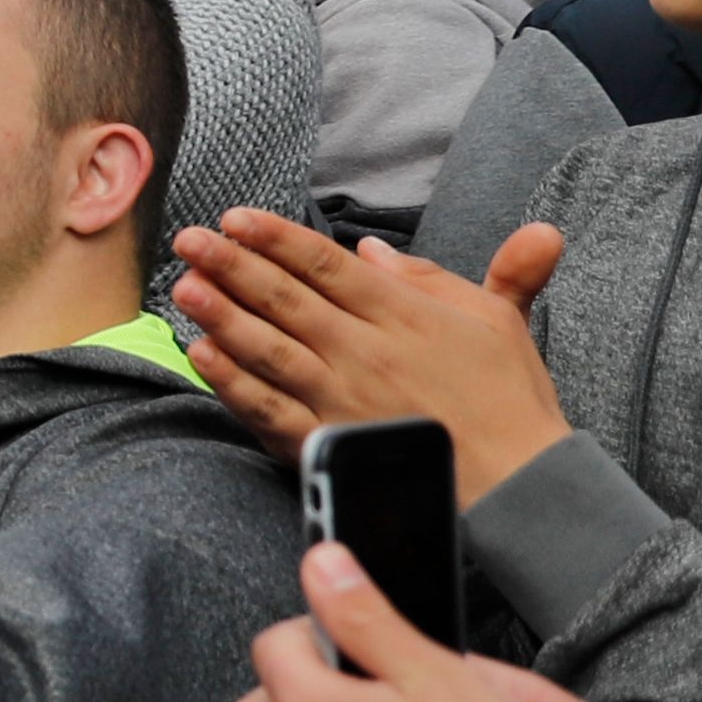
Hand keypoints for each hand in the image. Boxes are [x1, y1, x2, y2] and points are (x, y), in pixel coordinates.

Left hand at [169, 209, 574, 491]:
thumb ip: (438, 274)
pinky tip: (201, 356)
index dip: (278, 239)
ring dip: (222, 315)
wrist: (517, 483)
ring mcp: (341, 399)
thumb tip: (372, 246)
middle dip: (232, 265)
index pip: (327, 267)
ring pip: (269, 348)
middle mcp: (365, 352)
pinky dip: (232, 382)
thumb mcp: (496, 319)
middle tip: (188, 240)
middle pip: (287, 300)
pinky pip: (269, 408)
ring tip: (184, 286)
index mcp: (404, 316)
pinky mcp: (328, 443)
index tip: (236, 218)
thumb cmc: (508, 399)